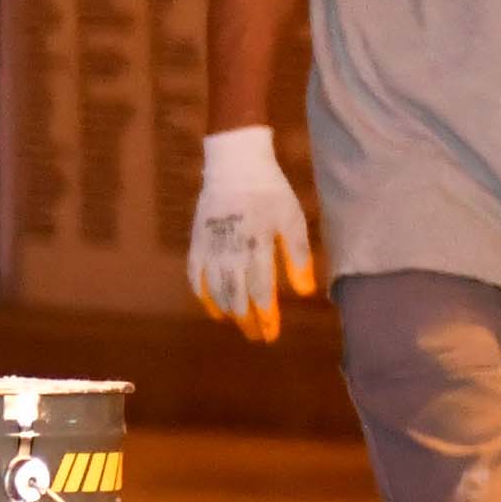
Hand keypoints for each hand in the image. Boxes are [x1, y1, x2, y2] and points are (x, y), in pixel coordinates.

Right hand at [187, 127, 316, 342]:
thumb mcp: (292, 220)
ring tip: (238, 325)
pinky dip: (202, 295)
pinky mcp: (197, 241)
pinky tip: (212, 309)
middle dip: (247, 320)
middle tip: (257, 337)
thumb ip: (297, 257)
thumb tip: (305, 292)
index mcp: (258, 246)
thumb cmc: (271, 192)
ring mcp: (211, 247)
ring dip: (227, 311)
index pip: (261, 292)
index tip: (271, 335)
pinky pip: (195, 275)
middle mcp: (231, 251)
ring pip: (216, 289)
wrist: (234, 165)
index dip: (266, 316)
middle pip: (237, 296)